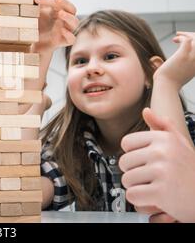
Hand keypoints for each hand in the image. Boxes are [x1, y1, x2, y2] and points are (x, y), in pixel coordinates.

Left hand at [32, 0, 78, 52]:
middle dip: (64, 3)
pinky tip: (62, 31)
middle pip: (72, 9)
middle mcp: (65, 20)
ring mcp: (66, 31)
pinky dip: (69, 35)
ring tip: (60, 14)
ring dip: (69, 18)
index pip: (61, 2)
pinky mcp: (64, 42)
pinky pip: (72, 39)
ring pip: (75, 23)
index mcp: (60, 10)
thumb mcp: (40, 10)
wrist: (33, 44)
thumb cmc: (39, 25)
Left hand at [119, 108, 194, 222]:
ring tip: (153, 187)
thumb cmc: (191, 171)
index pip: (126, 143)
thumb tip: (146, 111)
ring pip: (126, 180)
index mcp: (164, 139)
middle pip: (124, 162)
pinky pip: (132, 195)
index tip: (146, 161)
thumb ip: (162, 127)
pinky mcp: (160, 192)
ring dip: (136, 187)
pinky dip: (140, 201)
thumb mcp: (180, 144)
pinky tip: (153, 199)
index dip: (133, 155)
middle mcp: (162, 152)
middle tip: (151, 178)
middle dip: (133, 173)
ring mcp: (161, 172)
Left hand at [153, 31, 194, 89]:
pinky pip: (186, 41)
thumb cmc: (171, 81)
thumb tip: (184, 59)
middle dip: (192, 35)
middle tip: (180, 34)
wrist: (166, 86)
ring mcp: (191, 58)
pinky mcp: (182, 56)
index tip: (187, 39)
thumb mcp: (184, 72)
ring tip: (177, 35)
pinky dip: (181, 38)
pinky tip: (174, 40)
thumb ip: (187, 64)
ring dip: (187, 34)